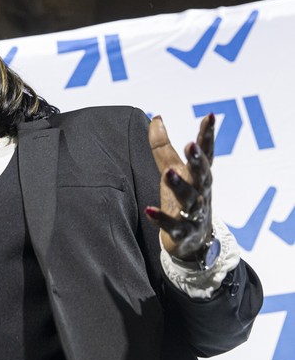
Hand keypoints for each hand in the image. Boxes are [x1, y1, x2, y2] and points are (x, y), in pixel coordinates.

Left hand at [146, 114, 214, 259]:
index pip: (206, 154)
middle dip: (198, 161)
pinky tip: (149, 210)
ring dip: (180, 186)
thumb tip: (156, 117)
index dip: (208, 136)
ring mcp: (194, 215)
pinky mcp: (182, 233)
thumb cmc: (183, 200)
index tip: (210, 116)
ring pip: (190, 200)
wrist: (194, 243)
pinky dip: (161, 219)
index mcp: (200, 176)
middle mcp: (201, 193)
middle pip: (202, 175)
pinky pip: (173, 226)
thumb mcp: (173, 171)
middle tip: (192, 145)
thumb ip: (163, 147)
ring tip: (168, 173)